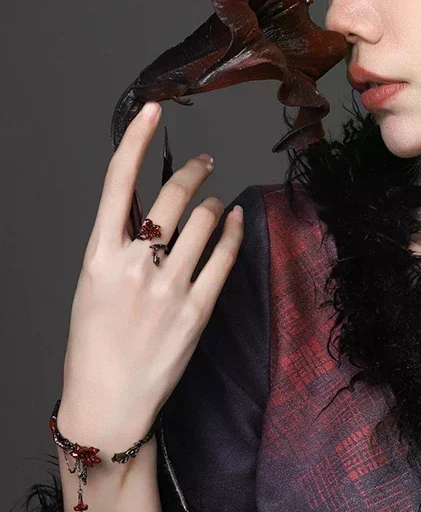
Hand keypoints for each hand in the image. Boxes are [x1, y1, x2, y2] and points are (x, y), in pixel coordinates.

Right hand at [60, 102, 243, 443]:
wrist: (109, 401)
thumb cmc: (94, 344)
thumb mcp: (93, 286)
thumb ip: (119, 248)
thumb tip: (151, 215)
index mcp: (98, 255)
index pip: (117, 183)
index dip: (135, 140)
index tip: (152, 110)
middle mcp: (134, 265)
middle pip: (172, 196)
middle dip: (193, 170)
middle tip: (205, 160)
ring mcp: (169, 288)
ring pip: (205, 222)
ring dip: (214, 202)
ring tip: (214, 201)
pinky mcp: (197, 310)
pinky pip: (225, 258)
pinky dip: (234, 232)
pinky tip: (237, 219)